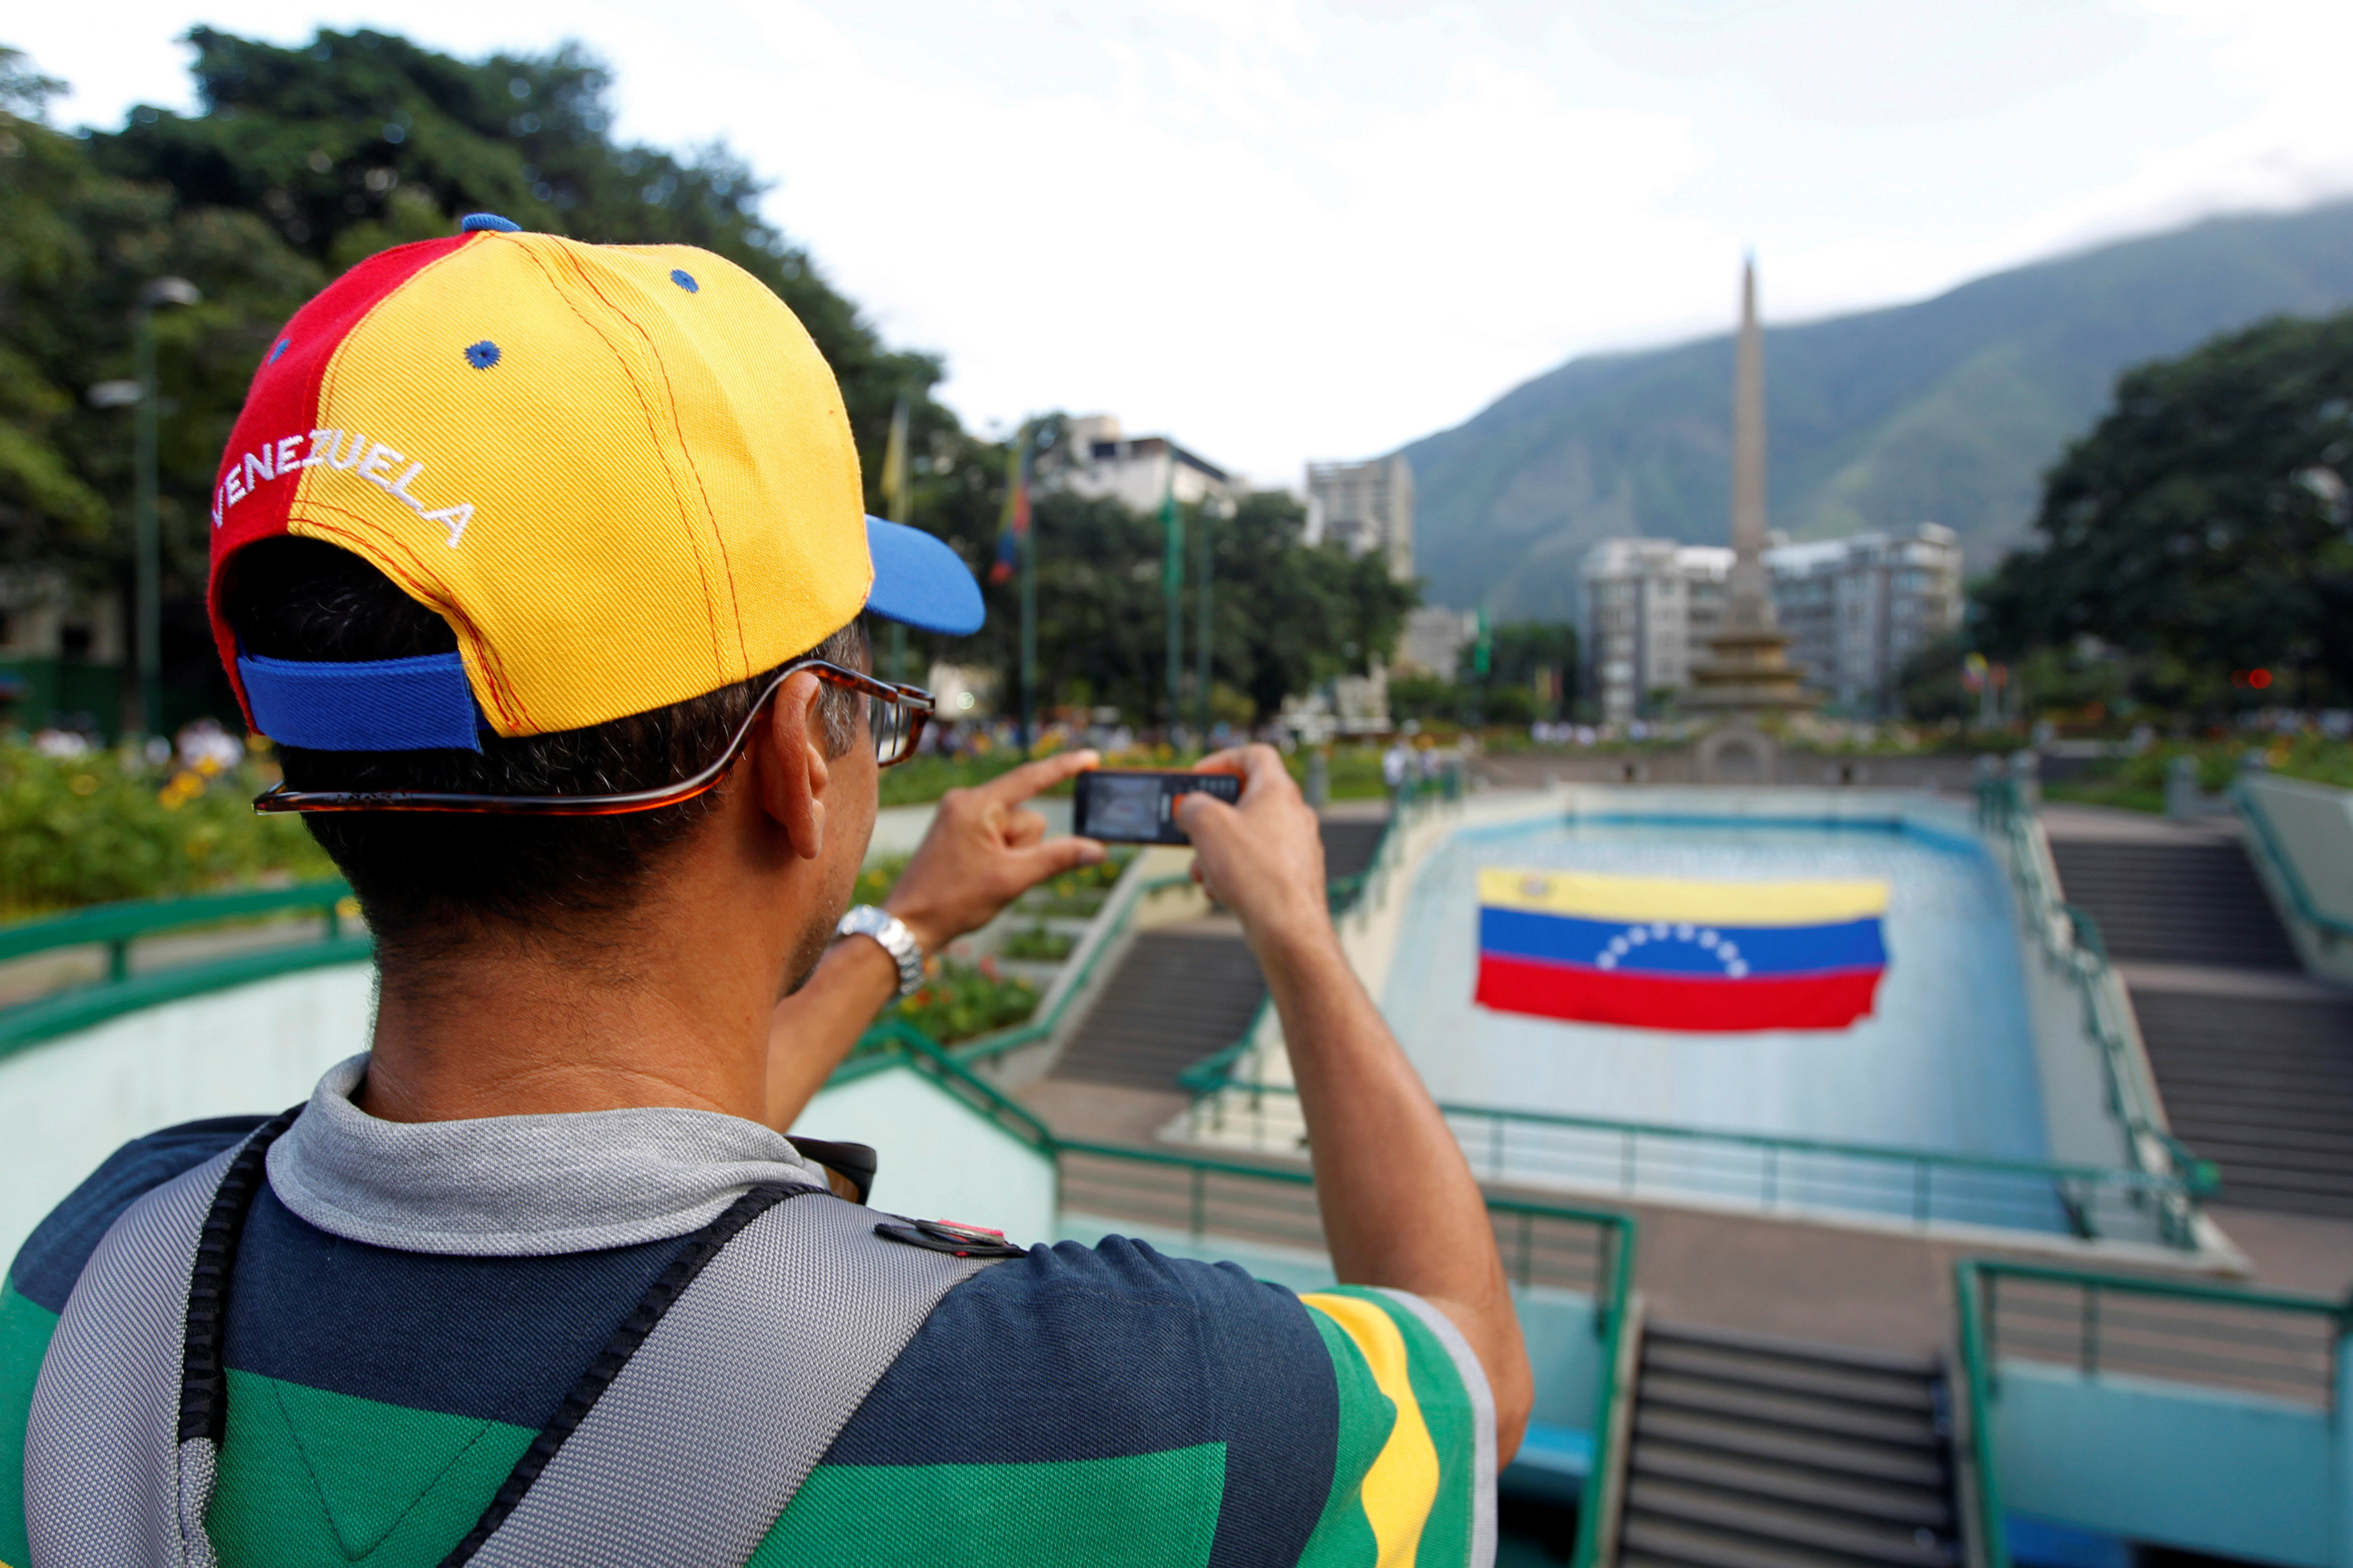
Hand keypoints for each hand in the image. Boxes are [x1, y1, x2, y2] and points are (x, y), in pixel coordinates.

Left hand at [883, 750, 1105, 953]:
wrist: (908, 925)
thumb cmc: (952, 901)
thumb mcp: (1012, 880)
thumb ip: (1057, 859)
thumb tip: (1096, 849)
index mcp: (975, 805)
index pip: (1030, 779)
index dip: (1065, 768)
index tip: (1092, 758)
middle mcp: (966, 802)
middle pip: (1026, 816)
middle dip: (1024, 847)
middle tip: (997, 874)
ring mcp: (960, 816)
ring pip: (1014, 830)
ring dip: (1012, 856)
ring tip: (983, 878)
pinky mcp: (958, 830)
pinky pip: (998, 836)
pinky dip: (1001, 856)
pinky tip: (980, 876)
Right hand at [1175, 745, 1332, 959]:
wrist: (1288, 929)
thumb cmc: (1255, 873)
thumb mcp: (1206, 825)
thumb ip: (1191, 805)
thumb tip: (1189, 807)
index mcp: (1278, 791)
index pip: (1254, 755)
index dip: (1223, 760)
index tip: (1200, 776)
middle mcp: (1294, 815)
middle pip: (1246, 801)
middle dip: (1212, 818)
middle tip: (1192, 829)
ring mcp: (1297, 848)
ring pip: (1247, 838)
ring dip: (1218, 851)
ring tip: (1202, 871)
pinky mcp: (1294, 877)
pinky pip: (1257, 865)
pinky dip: (1234, 873)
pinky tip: (1220, 891)